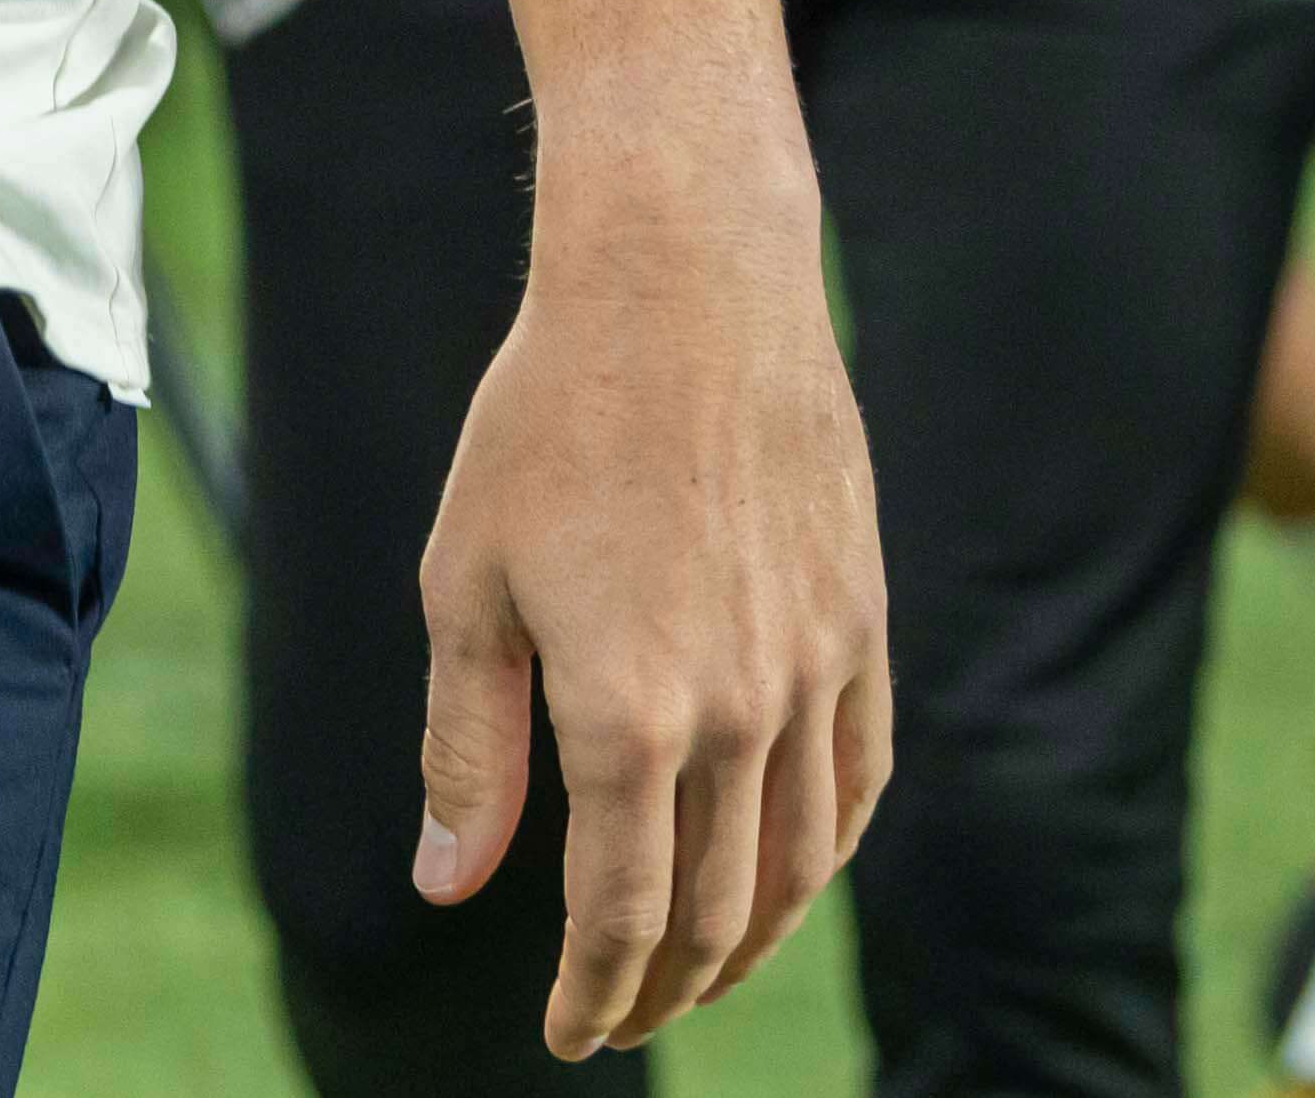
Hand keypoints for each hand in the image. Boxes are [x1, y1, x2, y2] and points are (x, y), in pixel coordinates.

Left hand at [413, 122, 890, 1061]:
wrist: (684, 291)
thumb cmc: (547, 424)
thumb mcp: (467, 585)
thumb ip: (467, 748)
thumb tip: (451, 886)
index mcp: (629, 715)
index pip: (621, 914)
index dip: (594, 992)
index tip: (568, 1033)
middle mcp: (740, 713)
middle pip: (715, 910)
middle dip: (663, 985)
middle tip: (619, 1016)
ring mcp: (816, 672)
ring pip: (801, 863)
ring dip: (750, 940)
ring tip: (698, 969)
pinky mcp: (864, 625)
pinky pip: (860, 779)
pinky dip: (825, 852)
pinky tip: (789, 872)